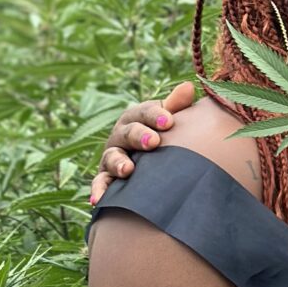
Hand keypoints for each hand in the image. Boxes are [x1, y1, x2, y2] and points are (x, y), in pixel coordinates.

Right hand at [89, 81, 195, 204]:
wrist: (154, 160)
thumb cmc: (165, 134)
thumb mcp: (170, 119)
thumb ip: (177, 106)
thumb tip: (189, 87)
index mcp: (138, 117)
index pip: (145, 112)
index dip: (155, 116)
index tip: (169, 122)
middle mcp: (122, 134)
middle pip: (128, 132)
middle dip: (139, 136)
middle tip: (154, 142)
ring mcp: (112, 155)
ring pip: (112, 156)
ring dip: (118, 162)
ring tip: (128, 169)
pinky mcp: (107, 176)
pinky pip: (100, 182)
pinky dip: (98, 190)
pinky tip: (98, 199)